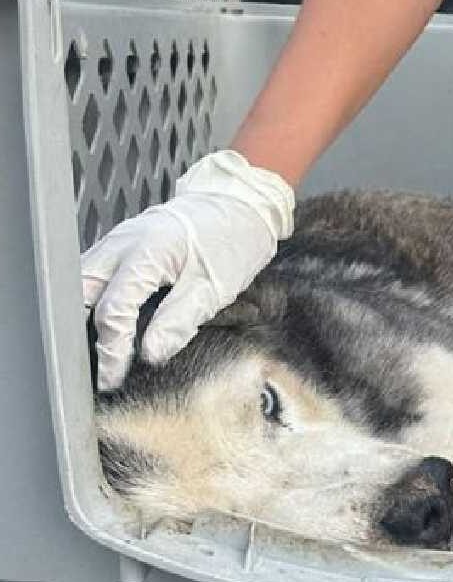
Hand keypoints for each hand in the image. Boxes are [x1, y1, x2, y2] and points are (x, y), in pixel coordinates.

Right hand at [81, 150, 293, 389]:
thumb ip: (179, 321)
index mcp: (145, 253)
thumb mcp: (213, 288)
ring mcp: (118, 239)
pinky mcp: (124, 242)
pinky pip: (96, 272)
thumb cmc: (233, 242)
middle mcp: (122, 243)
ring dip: (85, 315)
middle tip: (96, 368)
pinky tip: (107, 321)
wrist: (242, 203)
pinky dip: (95, 298)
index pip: (113, 311)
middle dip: (83, 332)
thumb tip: (149, 353)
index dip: (111, 349)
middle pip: (82, 294)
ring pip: (82, 282)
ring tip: (96, 350)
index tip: (113, 378)